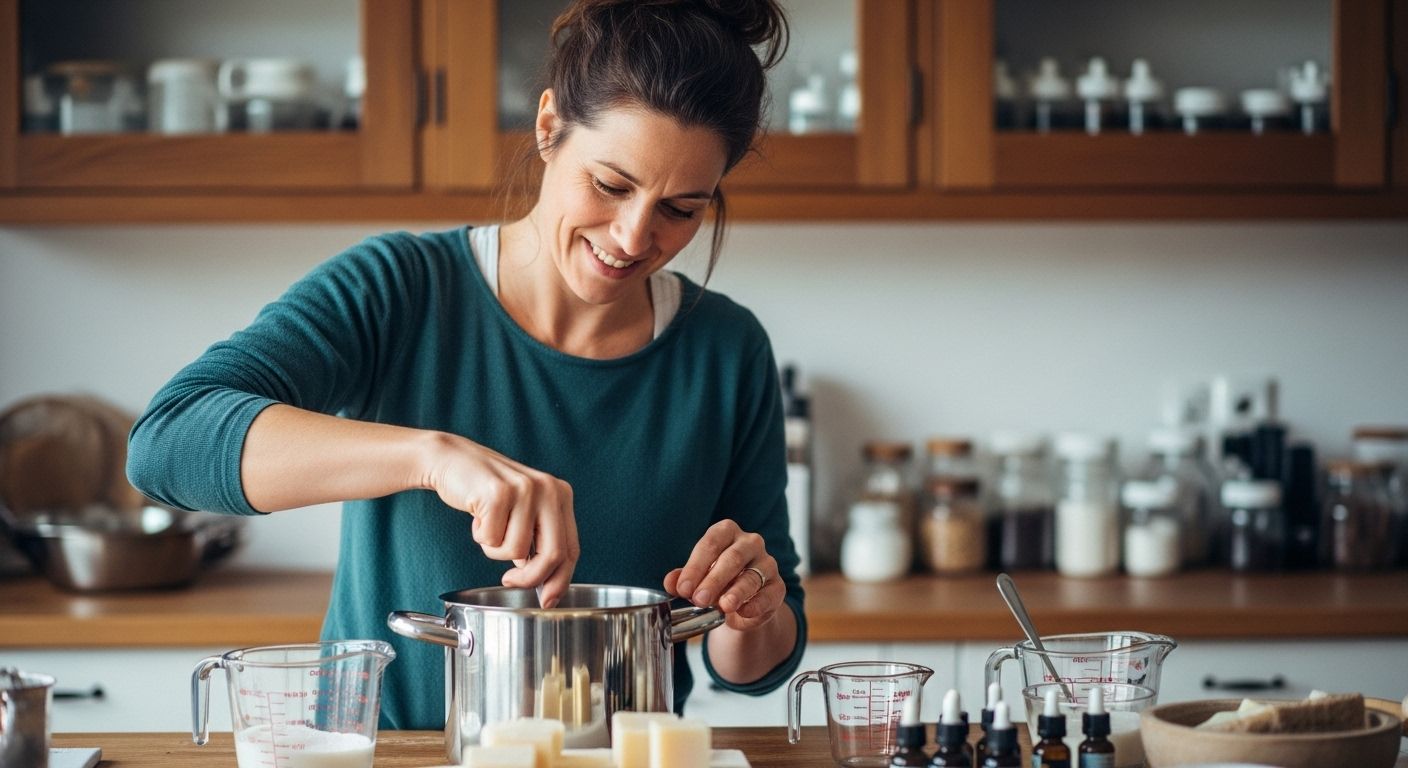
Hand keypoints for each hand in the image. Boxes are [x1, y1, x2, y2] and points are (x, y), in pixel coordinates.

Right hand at [422, 432, 578, 607]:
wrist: (453, 460)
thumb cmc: (488, 493)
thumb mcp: (523, 512)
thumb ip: (539, 541)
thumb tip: (546, 583)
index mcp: (561, 495)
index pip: (571, 548)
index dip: (561, 580)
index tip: (547, 599)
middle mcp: (549, 490)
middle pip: (553, 554)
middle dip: (530, 579)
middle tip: (509, 581)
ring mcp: (525, 490)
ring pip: (516, 551)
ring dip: (495, 549)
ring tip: (488, 526)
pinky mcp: (499, 493)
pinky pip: (492, 539)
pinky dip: (480, 536)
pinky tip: (477, 516)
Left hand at [664, 519, 783, 631]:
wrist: (743, 605)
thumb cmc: (717, 583)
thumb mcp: (698, 579)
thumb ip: (684, 579)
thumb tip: (670, 582)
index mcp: (727, 532)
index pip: (711, 543)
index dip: (695, 566)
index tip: (683, 588)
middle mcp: (750, 543)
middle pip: (732, 558)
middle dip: (713, 580)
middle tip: (698, 599)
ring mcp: (767, 563)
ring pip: (752, 576)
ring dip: (736, 592)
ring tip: (723, 606)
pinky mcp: (778, 587)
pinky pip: (769, 594)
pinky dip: (756, 604)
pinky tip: (743, 612)